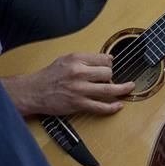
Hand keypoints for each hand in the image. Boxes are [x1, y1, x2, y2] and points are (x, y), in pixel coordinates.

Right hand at [10, 52, 135, 115]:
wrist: (34, 91)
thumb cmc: (49, 76)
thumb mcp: (65, 59)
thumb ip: (85, 58)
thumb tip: (107, 59)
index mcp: (76, 59)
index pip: (103, 58)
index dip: (110, 63)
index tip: (112, 66)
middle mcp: (79, 72)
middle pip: (108, 72)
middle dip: (112, 76)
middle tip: (110, 79)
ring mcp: (80, 89)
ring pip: (108, 88)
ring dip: (122, 89)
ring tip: (129, 87)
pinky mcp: (78, 104)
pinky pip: (100, 106)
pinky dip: (112, 107)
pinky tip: (118, 105)